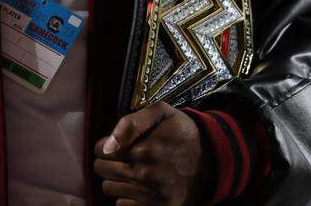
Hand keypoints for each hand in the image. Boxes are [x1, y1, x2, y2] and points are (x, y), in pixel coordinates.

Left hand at [92, 102, 212, 204]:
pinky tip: (139, 187)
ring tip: (132, 171)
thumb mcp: (162, 113)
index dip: (106, 144)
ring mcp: (151, 195)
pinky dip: (126, 196)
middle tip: (123, 157)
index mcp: (143, 149)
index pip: (100, 149)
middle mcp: (145, 175)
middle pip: (101, 169)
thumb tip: (108, 144)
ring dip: (116, 179)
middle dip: (108, 161)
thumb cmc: (181, 133)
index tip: (118, 144)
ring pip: (108, 188)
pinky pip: (121, 205)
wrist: (211, 161)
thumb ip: (131, 122)